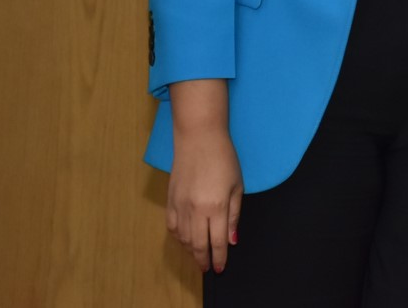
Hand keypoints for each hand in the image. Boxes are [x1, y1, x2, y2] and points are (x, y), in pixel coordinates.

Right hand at [166, 122, 242, 272]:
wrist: (199, 139)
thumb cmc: (224, 159)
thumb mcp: (237, 186)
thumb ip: (234, 215)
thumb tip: (232, 239)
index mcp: (216, 207)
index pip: (217, 241)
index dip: (219, 257)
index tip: (220, 268)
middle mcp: (195, 210)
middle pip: (198, 244)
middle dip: (204, 259)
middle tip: (208, 268)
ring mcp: (180, 206)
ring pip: (183, 238)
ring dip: (190, 250)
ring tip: (199, 256)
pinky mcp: (170, 200)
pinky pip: (171, 226)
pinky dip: (178, 237)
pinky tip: (184, 240)